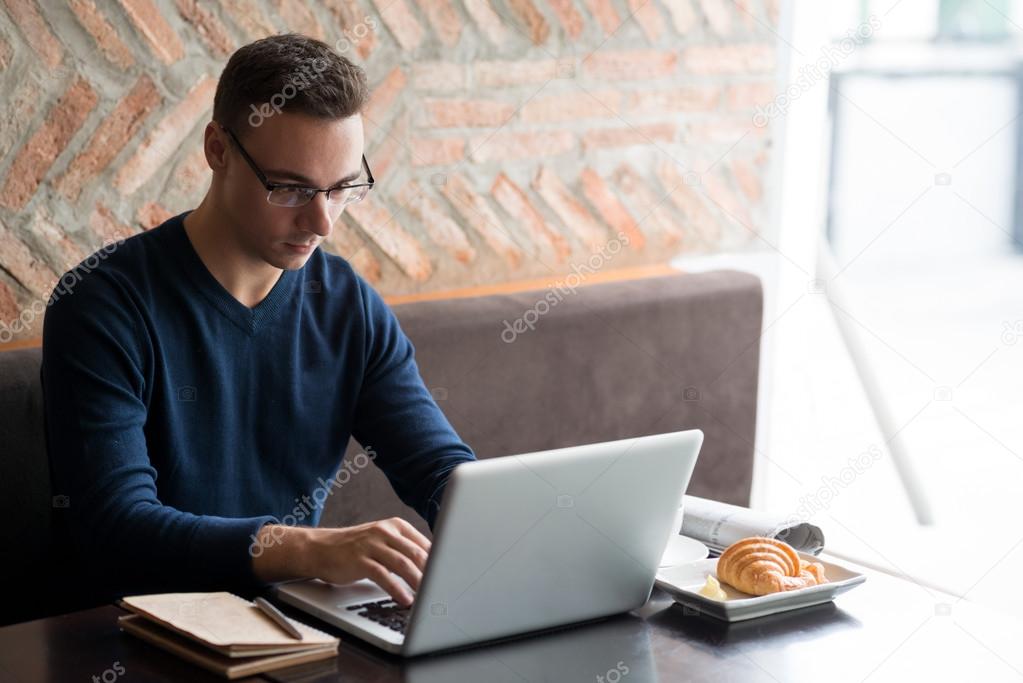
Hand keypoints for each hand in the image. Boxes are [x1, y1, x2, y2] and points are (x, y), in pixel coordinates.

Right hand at [252, 518, 430, 606]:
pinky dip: (397, 589)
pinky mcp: (360, 560)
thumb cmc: (355, 549)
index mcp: (396, 526)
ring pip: (403, 564)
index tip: (450, 577)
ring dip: (418, 582)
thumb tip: (434, 567)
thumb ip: (405, 549)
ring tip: (428, 597)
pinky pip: (383, 575)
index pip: (425, 544)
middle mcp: (385, 532)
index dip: (440, 561)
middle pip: (417, 553)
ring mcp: (372, 545)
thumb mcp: (383, 542)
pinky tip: (405, 599)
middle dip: (433, 573)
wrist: (320, 548)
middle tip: (443, 589)